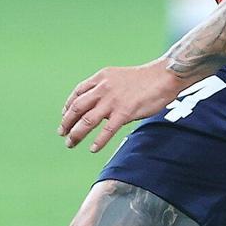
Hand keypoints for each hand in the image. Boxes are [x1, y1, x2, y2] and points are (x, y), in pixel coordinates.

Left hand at [59, 61, 189, 152]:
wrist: (163, 77)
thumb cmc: (144, 79)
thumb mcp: (118, 77)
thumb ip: (105, 90)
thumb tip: (98, 108)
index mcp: (101, 78)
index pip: (77, 93)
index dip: (68, 106)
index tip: (64, 116)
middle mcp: (103, 88)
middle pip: (77, 108)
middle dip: (67, 122)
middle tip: (62, 133)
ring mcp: (113, 101)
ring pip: (88, 120)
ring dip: (77, 134)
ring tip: (71, 143)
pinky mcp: (125, 112)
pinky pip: (107, 130)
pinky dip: (99, 141)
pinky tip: (93, 148)